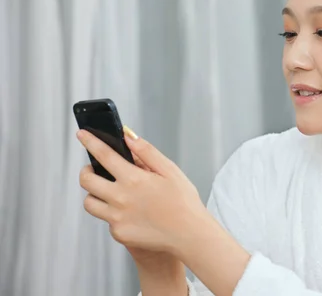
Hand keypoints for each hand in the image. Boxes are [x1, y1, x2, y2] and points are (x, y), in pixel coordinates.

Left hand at [77, 126, 205, 254]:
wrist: (189, 235)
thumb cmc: (183, 201)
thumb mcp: (170, 170)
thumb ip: (147, 152)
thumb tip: (128, 136)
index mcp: (134, 179)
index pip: (103, 155)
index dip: (90, 142)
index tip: (82, 134)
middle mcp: (120, 198)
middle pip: (86, 180)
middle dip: (86, 171)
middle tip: (94, 169)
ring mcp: (117, 218)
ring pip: (89, 203)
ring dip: (94, 193)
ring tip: (109, 192)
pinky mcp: (119, 233)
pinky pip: (106, 220)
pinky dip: (113, 213)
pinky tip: (130, 212)